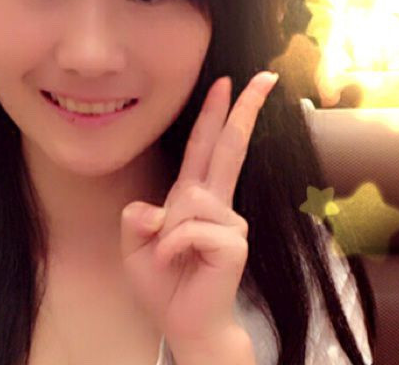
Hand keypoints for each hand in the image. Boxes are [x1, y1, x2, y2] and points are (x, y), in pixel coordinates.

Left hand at [120, 71, 278, 345]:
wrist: (183, 322)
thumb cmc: (162, 279)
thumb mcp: (135, 243)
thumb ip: (138, 217)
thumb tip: (157, 209)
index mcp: (191, 195)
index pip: (205, 146)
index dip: (215, 114)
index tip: (228, 83)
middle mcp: (214, 202)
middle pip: (229, 147)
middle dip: (244, 110)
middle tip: (263, 76)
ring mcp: (228, 221)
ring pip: (188, 201)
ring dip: (165, 232)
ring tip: (169, 257)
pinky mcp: (232, 242)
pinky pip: (188, 230)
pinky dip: (170, 248)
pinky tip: (175, 263)